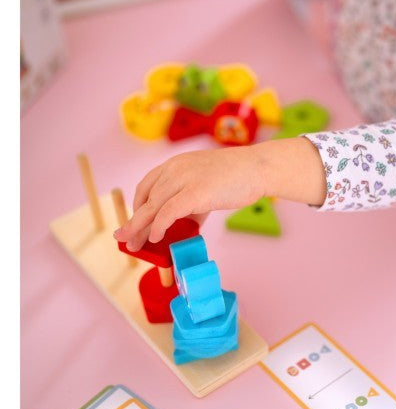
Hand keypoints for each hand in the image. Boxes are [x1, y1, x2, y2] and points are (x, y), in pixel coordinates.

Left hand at [113, 138, 326, 250]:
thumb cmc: (238, 177)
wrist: (258, 168)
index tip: (136, 220)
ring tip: (134, 244)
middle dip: (134, 221)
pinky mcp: (194, 193)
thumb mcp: (208, 184)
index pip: (147, 185)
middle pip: (146, 198)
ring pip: (152, 208)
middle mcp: (175, 169)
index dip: (138, 205)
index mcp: (176, 164)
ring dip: (140, 228)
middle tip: (124, 238)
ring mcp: (184, 179)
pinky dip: (158, 227)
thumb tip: (185, 223)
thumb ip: (193, 202)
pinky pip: (168, 213)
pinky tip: (155, 238)